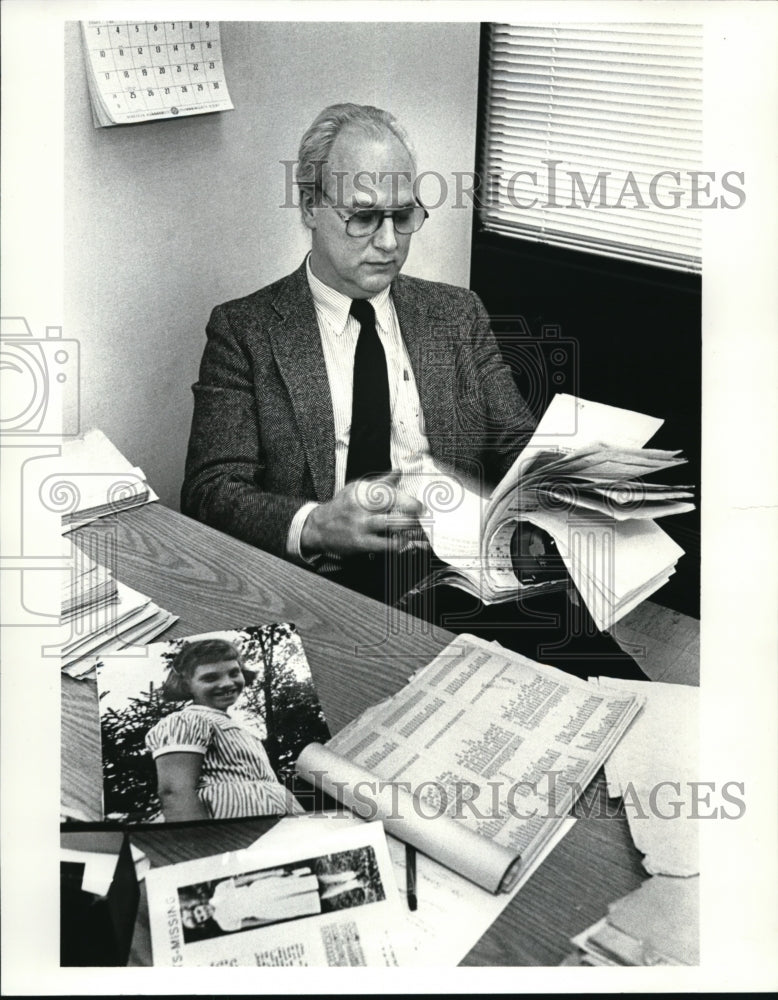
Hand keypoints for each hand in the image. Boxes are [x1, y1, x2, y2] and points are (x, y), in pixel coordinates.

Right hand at [300, 470, 423, 557]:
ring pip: (389, 523)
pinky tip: (406, 542)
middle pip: (390, 504)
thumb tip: (399, 471)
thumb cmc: (343, 507)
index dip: (407, 498)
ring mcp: (360, 524)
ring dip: (408, 527)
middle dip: (411, 510)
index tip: (421, 505)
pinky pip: (384, 544)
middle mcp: (360, 505)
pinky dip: (398, 543)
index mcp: (362, 490)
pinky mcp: (360, 542)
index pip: (388, 491)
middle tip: (426, 516)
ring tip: (421, 530)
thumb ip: (381, 482)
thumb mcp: (357, 490)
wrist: (319, 528)